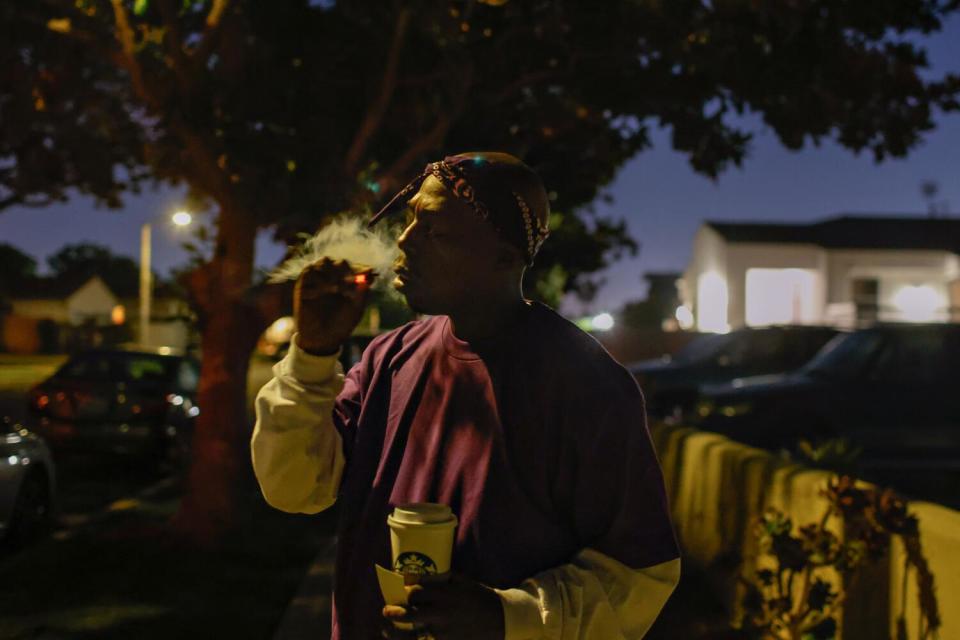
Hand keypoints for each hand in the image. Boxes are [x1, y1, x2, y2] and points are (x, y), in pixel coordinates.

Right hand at [293, 257, 374, 354]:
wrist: (323, 339)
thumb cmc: (341, 324)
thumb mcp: (356, 309)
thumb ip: (362, 293)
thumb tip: (370, 275)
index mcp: (344, 280)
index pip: (352, 266)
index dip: (360, 267)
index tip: (369, 271)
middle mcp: (329, 277)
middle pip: (336, 261)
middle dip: (346, 268)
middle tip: (352, 279)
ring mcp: (315, 280)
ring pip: (322, 263)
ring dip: (332, 273)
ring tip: (338, 288)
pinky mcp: (302, 286)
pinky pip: (308, 274)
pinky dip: (319, 280)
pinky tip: (327, 290)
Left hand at [381, 574, 504, 639]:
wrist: (501, 621)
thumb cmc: (481, 598)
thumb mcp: (465, 582)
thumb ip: (444, 579)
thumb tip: (422, 575)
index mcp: (445, 595)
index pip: (415, 593)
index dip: (407, 593)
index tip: (404, 593)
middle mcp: (441, 614)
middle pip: (409, 614)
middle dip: (395, 613)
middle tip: (387, 611)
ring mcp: (443, 632)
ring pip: (413, 634)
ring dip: (398, 633)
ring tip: (387, 631)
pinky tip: (412, 637)